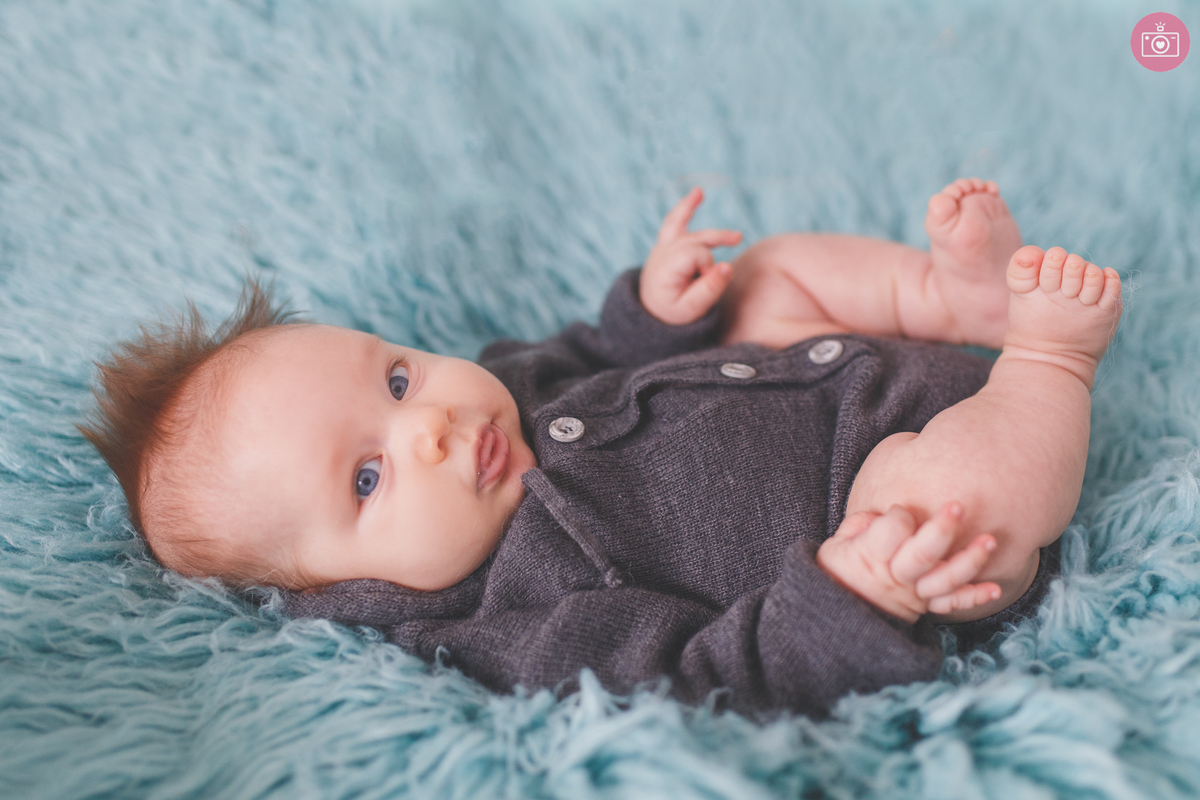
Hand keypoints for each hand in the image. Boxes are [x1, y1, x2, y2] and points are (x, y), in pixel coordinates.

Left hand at [640, 187, 742, 324]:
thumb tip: (727, 266)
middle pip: (694, 239)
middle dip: (713, 245)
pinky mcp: (666, 244)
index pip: (696, 254)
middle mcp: (662, 253)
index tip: (704, 283)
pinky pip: (674, 220)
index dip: (708, 267)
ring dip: (699, 216)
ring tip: (717, 213)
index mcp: (665, 268)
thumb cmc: (672, 313)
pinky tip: (698, 193)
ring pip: (682, 224)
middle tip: (737, 242)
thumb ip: (710, 288)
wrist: (651, 313)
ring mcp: (662, 246)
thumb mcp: (692, 309)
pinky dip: (686, 208)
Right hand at [815, 503, 1000, 622]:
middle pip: (922, 554)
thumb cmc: (838, 569)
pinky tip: (995, 588)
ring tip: (990, 541)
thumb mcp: (835, 545)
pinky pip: (951, 604)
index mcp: (870, 557)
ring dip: (970, 561)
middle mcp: (896, 577)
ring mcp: (914, 593)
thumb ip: (859, 526)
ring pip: (945, 579)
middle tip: (958, 507)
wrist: (838, 615)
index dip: (898, 516)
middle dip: (941, 530)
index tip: (897, 511)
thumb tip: (884, 515)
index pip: (891, 531)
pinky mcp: (926, 605)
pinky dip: (973, 597)